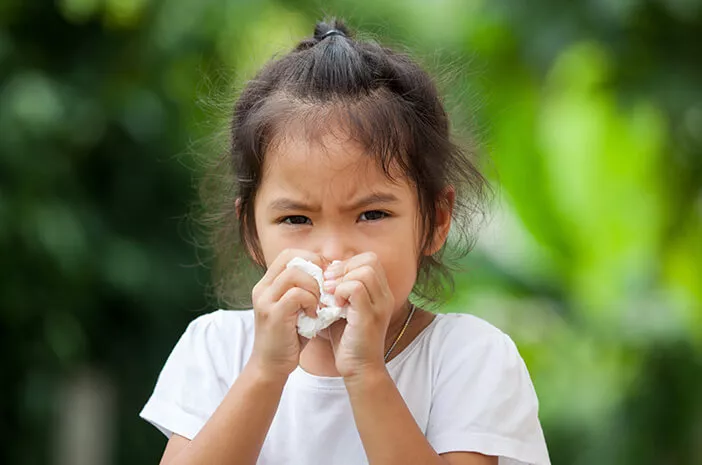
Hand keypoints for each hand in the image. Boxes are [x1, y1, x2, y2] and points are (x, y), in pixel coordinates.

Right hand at [248, 249, 321, 380]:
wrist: (271, 365)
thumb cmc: (289, 336)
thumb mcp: (295, 308)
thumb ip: (304, 289)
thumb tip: (329, 272)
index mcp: (267, 284)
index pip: (289, 254)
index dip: (311, 259)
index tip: (325, 276)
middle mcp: (262, 288)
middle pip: (291, 259)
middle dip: (315, 270)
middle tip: (325, 289)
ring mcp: (265, 300)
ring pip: (295, 274)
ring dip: (314, 287)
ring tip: (318, 304)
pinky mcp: (273, 314)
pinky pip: (297, 294)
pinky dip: (311, 302)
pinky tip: (314, 315)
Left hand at [323, 252, 395, 378]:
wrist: (358, 369)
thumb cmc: (347, 340)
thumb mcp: (342, 309)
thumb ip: (337, 290)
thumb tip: (321, 272)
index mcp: (380, 292)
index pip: (370, 259)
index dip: (348, 263)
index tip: (331, 279)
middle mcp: (385, 296)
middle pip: (370, 260)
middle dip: (344, 267)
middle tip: (328, 285)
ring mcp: (380, 305)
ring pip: (364, 271)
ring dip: (341, 279)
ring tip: (330, 295)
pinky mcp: (370, 316)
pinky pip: (356, 288)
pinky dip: (341, 291)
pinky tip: (334, 305)